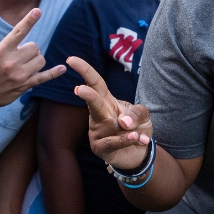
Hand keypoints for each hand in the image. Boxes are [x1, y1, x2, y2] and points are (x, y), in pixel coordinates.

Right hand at [0, 8, 65, 118]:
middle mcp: (11, 62)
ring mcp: (19, 75)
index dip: (29, 20)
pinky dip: (54, 73)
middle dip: (31, 50)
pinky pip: (44, 77)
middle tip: (22, 56)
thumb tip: (25, 44)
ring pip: (41, 59)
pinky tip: (61, 68)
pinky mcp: (24, 86)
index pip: (18, 32)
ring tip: (26, 65)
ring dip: (36, 60)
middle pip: (35, 47)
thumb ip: (8, 48)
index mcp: (1, 51)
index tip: (37, 11)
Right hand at [69, 56, 152, 170]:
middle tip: (80, 89)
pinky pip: (112, 141)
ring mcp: (96, 132)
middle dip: (88, 95)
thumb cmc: (137, 128)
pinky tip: (135, 137)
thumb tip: (122, 122)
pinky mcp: (99, 148)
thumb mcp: (143, 115)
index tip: (71, 60)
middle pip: (93, 101)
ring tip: (137, 133)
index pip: (95, 83)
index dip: (84, 71)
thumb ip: (137, 112)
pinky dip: (125, 139)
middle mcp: (98, 115)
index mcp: (106, 101)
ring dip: (128, 129)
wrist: (139, 153)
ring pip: (109, 125)